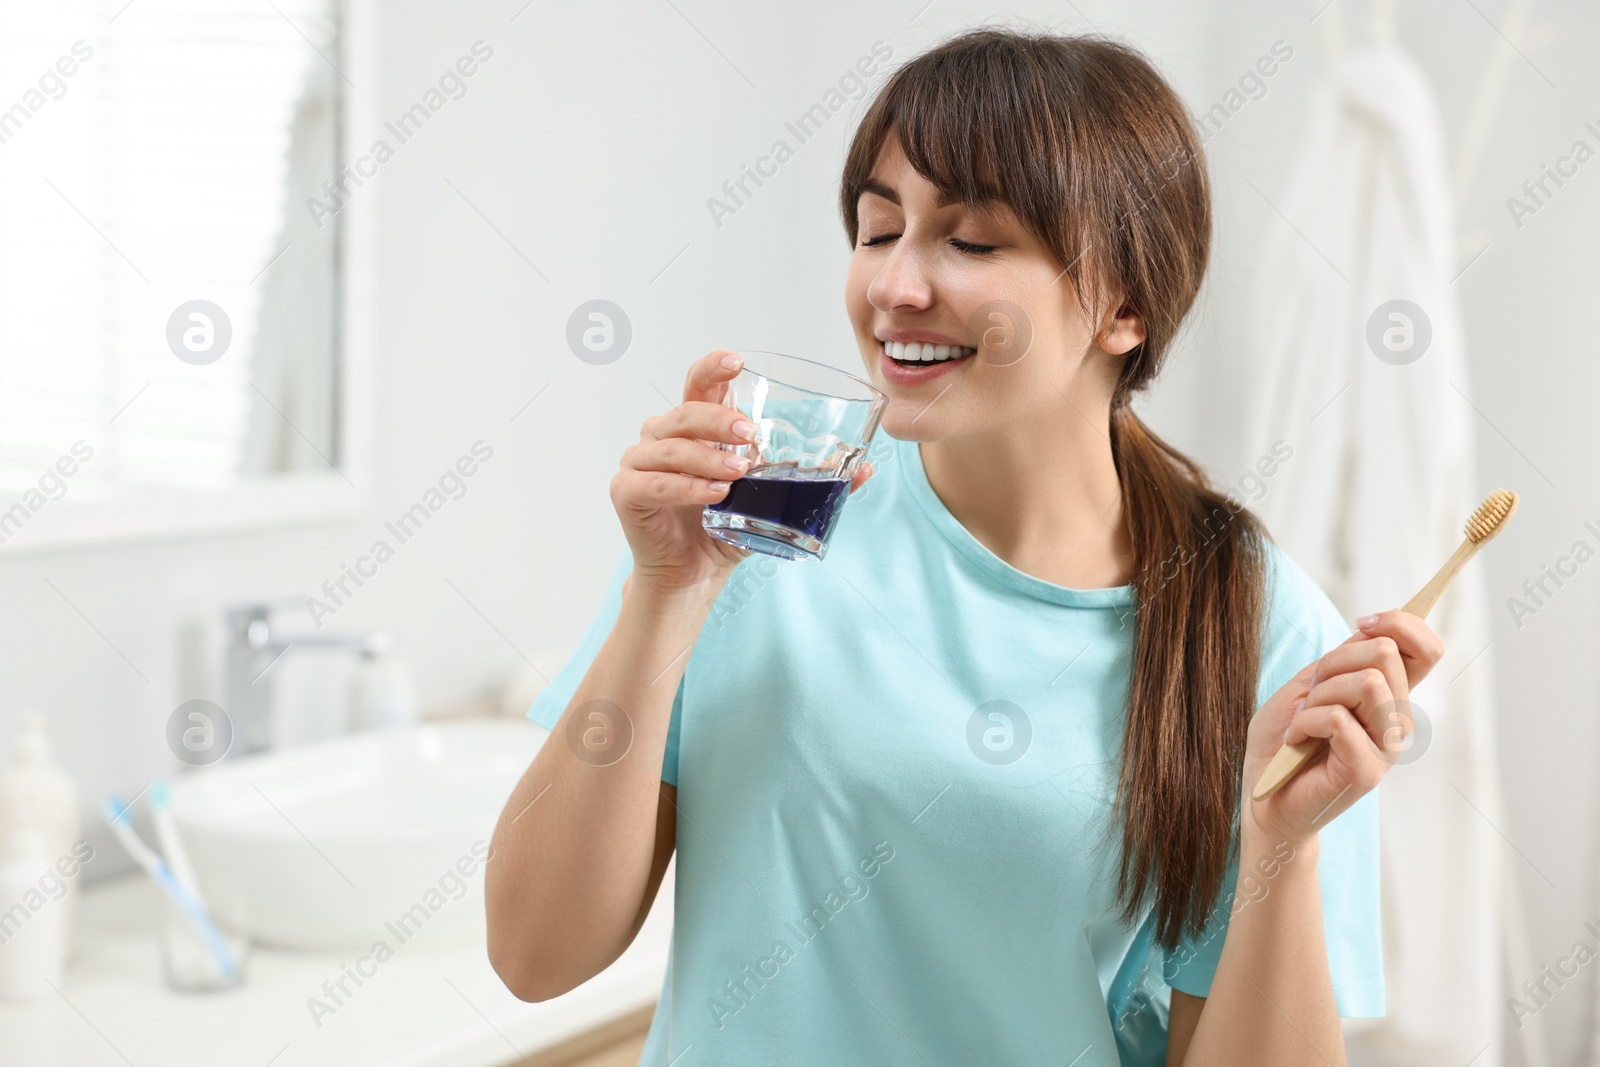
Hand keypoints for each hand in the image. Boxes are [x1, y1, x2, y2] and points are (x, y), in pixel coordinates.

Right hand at [612, 350, 874, 593]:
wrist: (694, 574)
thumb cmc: (726, 527)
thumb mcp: (773, 500)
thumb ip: (813, 480)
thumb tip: (867, 469)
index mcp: (695, 426)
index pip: (699, 382)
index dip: (713, 366)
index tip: (737, 361)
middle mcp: (663, 436)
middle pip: (685, 411)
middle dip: (718, 420)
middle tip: (750, 436)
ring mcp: (640, 463)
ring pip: (670, 447)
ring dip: (706, 457)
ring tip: (739, 473)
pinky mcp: (627, 493)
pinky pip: (653, 484)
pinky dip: (684, 488)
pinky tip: (713, 494)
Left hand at [1241, 611, 1444, 845]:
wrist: (1263, 793)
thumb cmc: (1283, 738)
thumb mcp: (1310, 683)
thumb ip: (1347, 659)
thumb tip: (1377, 628)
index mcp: (1389, 696)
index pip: (1427, 649)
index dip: (1401, 623)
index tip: (1362, 624)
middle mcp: (1397, 721)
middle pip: (1386, 653)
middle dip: (1334, 661)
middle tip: (1311, 693)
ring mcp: (1387, 747)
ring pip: (1366, 682)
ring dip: (1319, 693)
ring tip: (1303, 719)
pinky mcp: (1368, 770)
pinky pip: (1338, 719)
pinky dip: (1305, 721)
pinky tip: (1295, 739)